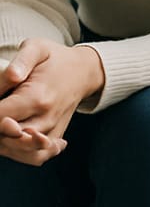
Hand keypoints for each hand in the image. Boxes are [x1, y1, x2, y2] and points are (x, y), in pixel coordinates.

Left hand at [0, 40, 104, 165]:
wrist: (84, 71)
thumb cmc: (55, 60)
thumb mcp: (38, 48)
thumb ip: (22, 60)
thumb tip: (11, 76)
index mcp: (38, 96)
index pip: (0, 119)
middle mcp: (46, 117)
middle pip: (6, 139)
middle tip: (3, 111)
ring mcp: (52, 129)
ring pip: (20, 152)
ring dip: (6, 143)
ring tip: (6, 123)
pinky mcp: (55, 137)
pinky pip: (37, 157)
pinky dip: (23, 155)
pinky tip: (19, 139)